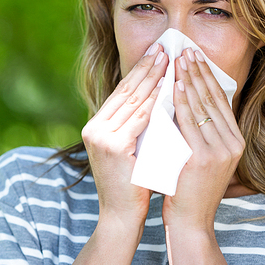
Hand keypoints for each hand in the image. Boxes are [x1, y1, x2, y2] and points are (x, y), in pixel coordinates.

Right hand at [82, 43, 167, 224]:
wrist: (121, 216)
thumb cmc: (132, 185)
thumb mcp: (130, 150)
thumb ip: (136, 127)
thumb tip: (157, 101)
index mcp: (96, 127)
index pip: (122, 93)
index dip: (140, 71)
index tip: (157, 54)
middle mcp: (94, 128)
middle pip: (125, 91)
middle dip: (147, 68)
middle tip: (165, 48)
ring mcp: (101, 137)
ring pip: (132, 101)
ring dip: (153, 79)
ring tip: (169, 61)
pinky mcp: (113, 147)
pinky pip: (138, 118)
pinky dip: (154, 101)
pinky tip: (168, 88)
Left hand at [162, 47, 244, 230]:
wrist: (191, 222)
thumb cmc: (191, 191)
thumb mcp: (204, 159)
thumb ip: (203, 135)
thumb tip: (190, 105)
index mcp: (235, 142)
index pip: (221, 101)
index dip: (208, 77)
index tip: (196, 58)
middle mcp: (232, 144)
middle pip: (214, 99)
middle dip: (198, 72)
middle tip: (185, 49)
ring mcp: (220, 151)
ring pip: (202, 106)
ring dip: (188, 79)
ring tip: (177, 60)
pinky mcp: (203, 158)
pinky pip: (189, 122)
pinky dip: (180, 101)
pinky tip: (171, 85)